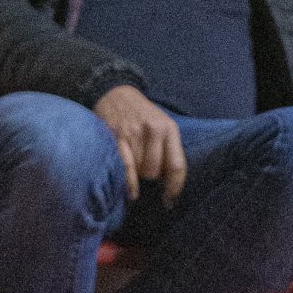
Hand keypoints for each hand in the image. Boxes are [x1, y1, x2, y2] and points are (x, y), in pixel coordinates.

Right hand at [94, 85, 186, 203]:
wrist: (115, 91)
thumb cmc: (142, 114)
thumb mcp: (163, 125)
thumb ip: (169, 149)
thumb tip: (170, 183)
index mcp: (170, 129)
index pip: (177, 166)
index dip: (175, 188)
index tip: (170, 201)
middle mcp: (154, 130)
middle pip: (156, 172)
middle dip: (151, 177)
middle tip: (145, 170)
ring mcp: (134, 132)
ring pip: (140, 170)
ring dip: (137, 174)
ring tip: (134, 162)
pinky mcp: (117, 135)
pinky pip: (126, 166)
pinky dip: (129, 182)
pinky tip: (132, 193)